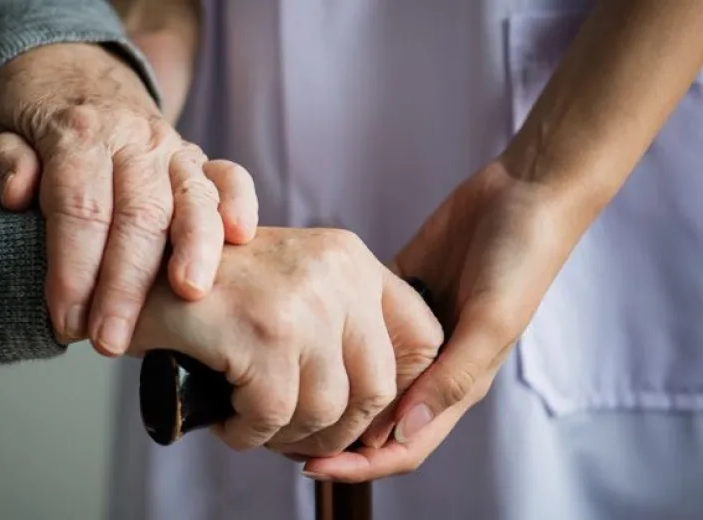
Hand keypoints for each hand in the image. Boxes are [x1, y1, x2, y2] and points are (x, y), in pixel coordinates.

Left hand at [0, 45, 258, 354]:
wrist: (71, 72)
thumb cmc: (33, 117)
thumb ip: (5, 161)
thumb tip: (19, 192)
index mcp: (78, 133)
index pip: (80, 207)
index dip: (73, 269)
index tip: (66, 321)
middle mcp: (133, 138)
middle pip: (138, 213)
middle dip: (126, 283)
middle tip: (110, 340)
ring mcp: (171, 148)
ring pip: (191, 198)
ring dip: (194, 249)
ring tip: (188, 294)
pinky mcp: (197, 159)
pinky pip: (229, 176)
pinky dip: (238, 203)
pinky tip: (240, 237)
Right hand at [129, 227, 443, 455]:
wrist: (133, 269)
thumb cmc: (211, 289)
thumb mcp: (292, 285)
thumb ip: (343, 323)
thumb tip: (386, 408)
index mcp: (350, 258)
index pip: (421, 338)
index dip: (399, 392)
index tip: (360, 416)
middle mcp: (336, 272)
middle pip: (377, 388)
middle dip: (337, 430)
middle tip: (296, 437)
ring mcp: (301, 301)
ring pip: (325, 410)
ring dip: (287, 436)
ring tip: (253, 425)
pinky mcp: (261, 333)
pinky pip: (273, 417)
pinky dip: (248, 435)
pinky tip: (229, 422)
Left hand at [302, 160, 583, 481]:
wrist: (524, 192)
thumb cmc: (520, 260)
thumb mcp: (491, 322)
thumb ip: (451, 378)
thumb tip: (401, 431)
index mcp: (458, 383)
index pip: (404, 444)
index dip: (360, 464)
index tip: (309, 466)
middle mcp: (432, 366)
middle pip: (375, 419)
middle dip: (332, 435)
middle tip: (279, 434)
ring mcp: (411, 331)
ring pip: (362, 377)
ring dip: (329, 389)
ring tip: (282, 390)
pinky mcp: (397, 294)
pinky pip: (358, 326)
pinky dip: (332, 338)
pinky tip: (300, 337)